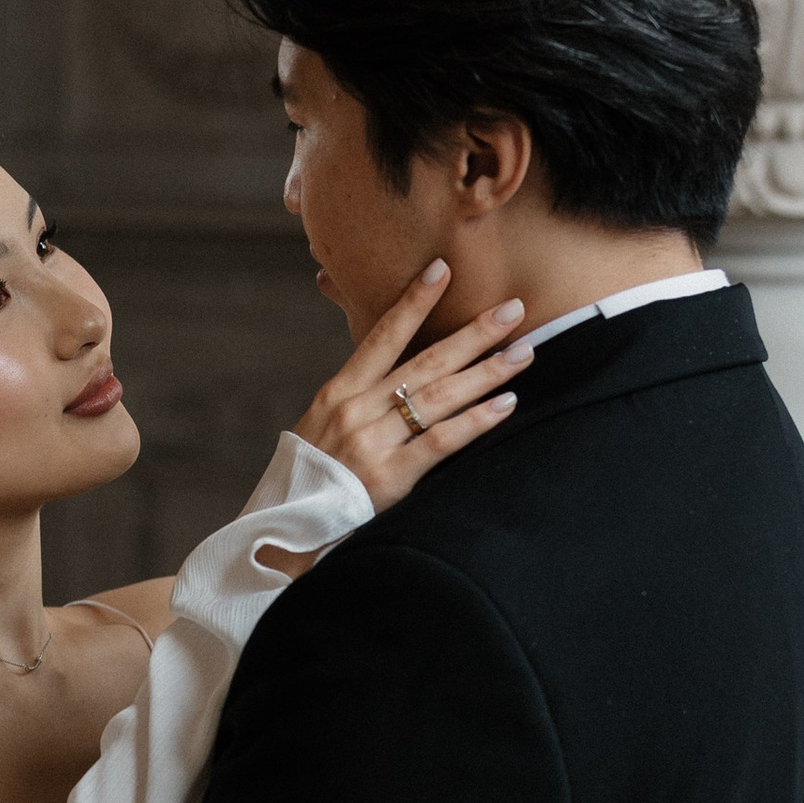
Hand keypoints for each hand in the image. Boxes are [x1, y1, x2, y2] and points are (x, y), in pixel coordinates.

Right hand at [292, 263, 535, 514]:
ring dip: (486, 372)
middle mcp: (356, 409)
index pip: (383, 336)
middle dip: (473, 333)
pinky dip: (476, 421)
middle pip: (425, 362)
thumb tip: (396, 378)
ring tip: (523, 352)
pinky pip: (441, 441)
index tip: (443, 269)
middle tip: (512, 309)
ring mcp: (372, 441)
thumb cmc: (306, 480)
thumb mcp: (319, 428)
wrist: (280, 533)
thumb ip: (355, 401)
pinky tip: (505, 404)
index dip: (414, 301)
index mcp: (338, 392)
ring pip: (439, 396)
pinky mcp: (389, 477)